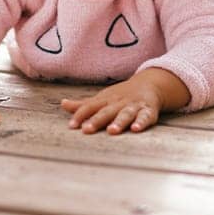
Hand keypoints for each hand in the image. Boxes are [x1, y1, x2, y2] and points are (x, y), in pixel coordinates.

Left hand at [59, 68, 188, 134]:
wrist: (150, 83)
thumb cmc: (121, 95)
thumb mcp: (102, 98)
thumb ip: (83, 105)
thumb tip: (63, 104)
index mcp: (106, 100)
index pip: (90, 106)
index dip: (80, 115)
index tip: (71, 126)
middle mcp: (118, 102)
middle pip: (106, 111)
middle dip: (97, 120)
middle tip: (86, 130)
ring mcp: (133, 106)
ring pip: (125, 114)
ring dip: (119, 121)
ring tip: (112, 130)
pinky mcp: (148, 110)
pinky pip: (145, 116)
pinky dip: (141, 122)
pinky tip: (136, 129)